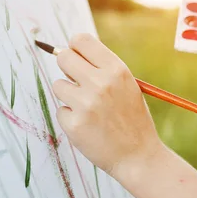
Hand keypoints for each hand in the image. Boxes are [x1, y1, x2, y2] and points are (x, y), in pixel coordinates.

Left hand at [52, 33, 163, 176]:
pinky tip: (88, 127)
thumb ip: (102, 69)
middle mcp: (101, 83)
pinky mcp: (74, 124)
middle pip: (63, 58)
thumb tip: (67, 52)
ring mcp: (86, 104)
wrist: (138, 157)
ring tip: (88, 109)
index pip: (81, 40)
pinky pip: (60, 110)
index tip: (77, 58)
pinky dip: (70, 118)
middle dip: (66, 68)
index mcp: (116, 70)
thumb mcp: (126, 86)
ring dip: (68, 96)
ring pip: (58, 85)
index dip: (75, 48)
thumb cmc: (131, 119)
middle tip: (77, 82)